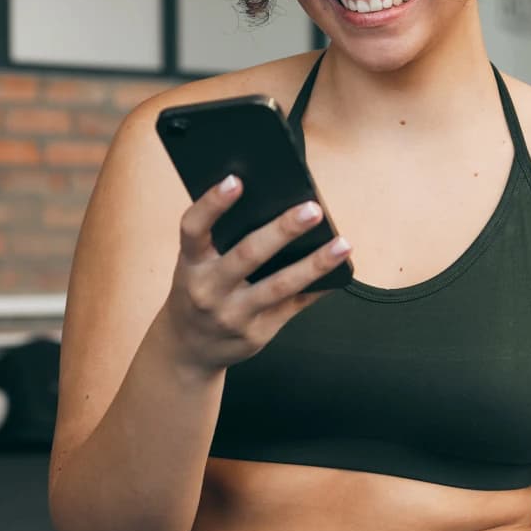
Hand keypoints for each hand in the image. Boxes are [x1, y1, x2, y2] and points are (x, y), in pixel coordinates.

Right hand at [161, 175, 351, 372]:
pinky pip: (294, 306)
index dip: (212, 203)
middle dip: (282, 230)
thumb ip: (220, 241)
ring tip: (342, 244)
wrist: (189, 349)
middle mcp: (208, 289)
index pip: (194, 228)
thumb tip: (273, 204)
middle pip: (248, 255)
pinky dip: (319, 288)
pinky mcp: (257, 332)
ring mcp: (233, 314)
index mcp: (190, 263)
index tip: (235, 180)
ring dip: (314, 264)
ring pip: (279, 285)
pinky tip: (339, 272)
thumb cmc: (199, 293)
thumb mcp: (195, 267)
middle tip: (312, 209)